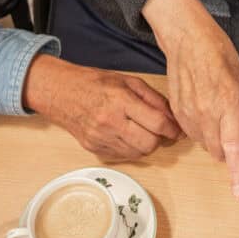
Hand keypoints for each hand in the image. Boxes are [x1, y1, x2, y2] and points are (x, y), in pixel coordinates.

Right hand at [23, 55, 181, 159]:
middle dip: (160, 139)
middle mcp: (110, 121)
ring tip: (143, 131)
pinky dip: (132, 149)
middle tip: (160, 131)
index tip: (178, 130)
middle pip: (150, 143)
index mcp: (121, 100)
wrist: (59, 92)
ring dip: (147, 145)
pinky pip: (123, 156)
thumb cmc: (95, 83)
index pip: (157, 123)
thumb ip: (154, 99)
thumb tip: (174, 118)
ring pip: (138, 153)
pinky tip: (128, 136)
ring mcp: (100, 137)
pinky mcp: (94, 147)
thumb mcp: (129, 81)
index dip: (173, 129)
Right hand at [143, 0, 238, 199]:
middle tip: (235, 129)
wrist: (186, 39)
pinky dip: (202, 131)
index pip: (233, 148)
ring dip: (215, 140)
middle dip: (229, 151)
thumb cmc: (218, 54)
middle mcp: (206, 114)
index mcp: (228, 105)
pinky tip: (205, 111)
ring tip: (218, 111)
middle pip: (219, 151)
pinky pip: (191, 134)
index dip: (237, 173)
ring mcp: (188, 114)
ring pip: (205, 144)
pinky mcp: (176, 112)